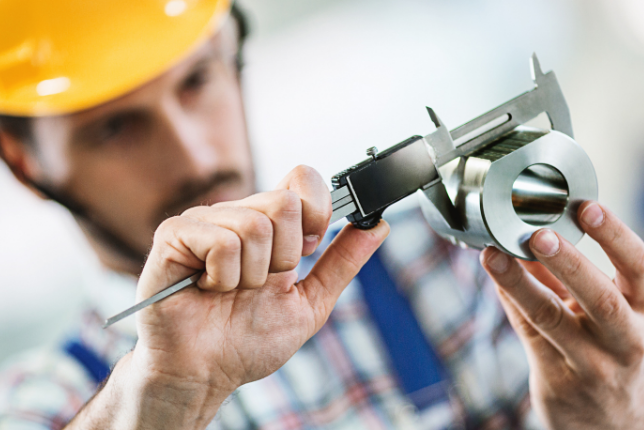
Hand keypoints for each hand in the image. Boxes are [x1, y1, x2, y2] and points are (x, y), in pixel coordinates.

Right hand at [71, 165, 388, 428]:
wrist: (203, 374)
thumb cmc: (247, 340)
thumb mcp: (309, 302)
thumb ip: (342, 262)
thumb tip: (379, 225)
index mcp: (269, 224)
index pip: (302, 178)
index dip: (316, 211)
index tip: (308, 249)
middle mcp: (237, 213)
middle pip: (285, 203)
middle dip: (284, 258)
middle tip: (261, 283)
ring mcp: (204, 220)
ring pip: (255, 225)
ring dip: (252, 275)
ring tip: (231, 291)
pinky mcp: (175, 234)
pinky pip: (222, 241)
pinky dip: (223, 277)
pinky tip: (208, 288)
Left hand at [480, 201, 643, 429]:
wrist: (611, 416)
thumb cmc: (602, 342)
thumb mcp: (603, 307)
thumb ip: (568, 270)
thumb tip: (527, 222)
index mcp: (640, 307)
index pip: (638, 266)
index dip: (614, 234)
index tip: (586, 206)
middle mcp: (624, 337)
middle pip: (601, 299)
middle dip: (569, 264)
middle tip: (539, 235)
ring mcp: (590, 363)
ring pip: (551, 319)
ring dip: (521, 284)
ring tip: (495, 255)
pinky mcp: (557, 379)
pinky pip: (526, 331)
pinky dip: (508, 298)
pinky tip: (492, 272)